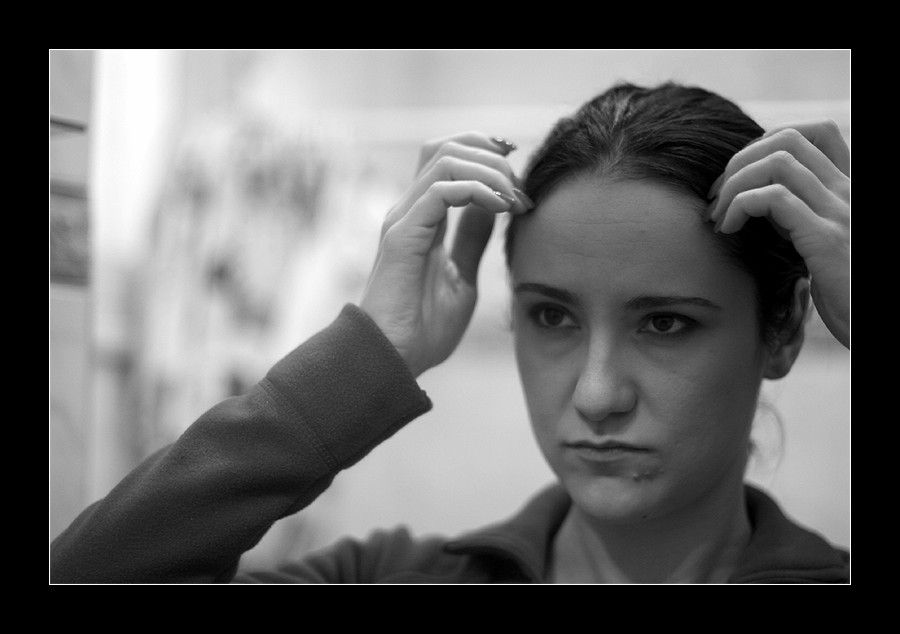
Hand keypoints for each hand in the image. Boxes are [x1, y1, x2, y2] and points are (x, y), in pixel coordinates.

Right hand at [360, 133, 532, 376]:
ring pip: (446, 157)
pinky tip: (499, 208)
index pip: (451, 158)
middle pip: (448, 146)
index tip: (522, 184)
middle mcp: (410, 209)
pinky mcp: (402, 234)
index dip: (489, 157)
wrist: (394, 360)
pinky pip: (441, 190)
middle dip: (493, 156)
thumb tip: (494, 208)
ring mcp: (404, 218)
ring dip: (490, 171)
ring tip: (514, 199)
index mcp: (423, 218)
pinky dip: (476, 190)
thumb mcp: (463, 277)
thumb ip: (473, 240)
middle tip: (522, 190)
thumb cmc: (422, 328)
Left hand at [707, 120, 849, 348]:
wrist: (870, 325)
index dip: (767, 141)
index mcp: (849, 189)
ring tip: (719, 214)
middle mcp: (849, 192)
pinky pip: (773, 198)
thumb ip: (796, 215)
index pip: (817, 131)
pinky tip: (728, 228)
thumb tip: (755, 198)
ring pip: (777, 161)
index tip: (741, 177)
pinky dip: (739, 205)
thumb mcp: (817, 243)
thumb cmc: (843, 293)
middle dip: (740, 160)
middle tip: (717, 196)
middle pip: (788, 138)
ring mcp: (840, 212)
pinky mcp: (826, 239)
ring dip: (734, 183)